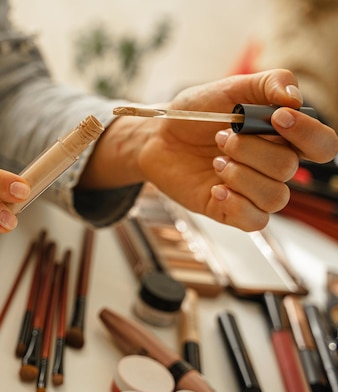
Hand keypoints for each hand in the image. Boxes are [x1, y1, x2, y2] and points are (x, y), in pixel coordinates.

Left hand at [84, 69, 337, 230]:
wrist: (156, 137)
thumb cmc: (195, 114)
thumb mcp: (230, 89)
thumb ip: (268, 84)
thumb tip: (294, 98)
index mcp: (281, 137)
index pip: (322, 145)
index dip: (308, 134)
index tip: (277, 117)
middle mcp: (272, 166)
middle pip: (289, 168)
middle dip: (252, 150)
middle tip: (221, 137)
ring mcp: (252, 190)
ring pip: (275, 196)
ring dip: (241, 175)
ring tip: (215, 160)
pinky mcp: (231, 210)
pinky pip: (255, 220)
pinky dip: (237, 204)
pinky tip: (216, 189)